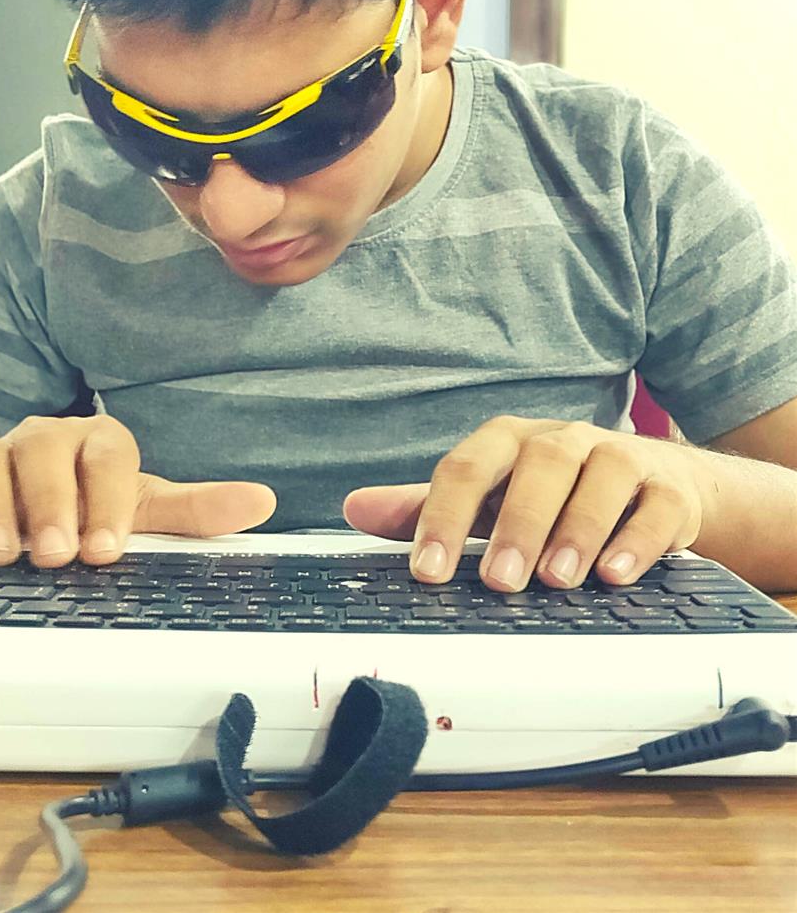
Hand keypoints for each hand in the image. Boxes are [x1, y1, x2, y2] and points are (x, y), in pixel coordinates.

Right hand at [0, 414, 276, 567]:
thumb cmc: (75, 512)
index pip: (108, 453)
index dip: (108, 499)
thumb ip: (190, 513)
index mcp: (97, 445)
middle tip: (56, 555)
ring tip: (2, 556)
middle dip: (50, 503)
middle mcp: (45, 440)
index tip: (105, 550)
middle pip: (44, 450)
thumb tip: (262, 503)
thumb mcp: (133, 513)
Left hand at [343, 416, 710, 590]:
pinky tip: (616, 574)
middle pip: (540, 465)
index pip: (468, 467)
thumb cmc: (553, 494)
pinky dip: (637, 540)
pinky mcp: (668, 490)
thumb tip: (354, 509)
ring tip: (557, 581)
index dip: (443, 516)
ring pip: (602, 478)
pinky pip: (656, 506)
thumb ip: (426, 506)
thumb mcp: (488, 498)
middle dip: (518, 522)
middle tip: (500, 579)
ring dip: (577, 529)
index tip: (426, 570)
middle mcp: (564, 441)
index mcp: (510, 442)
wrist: (653, 485)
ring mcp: (620, 459)